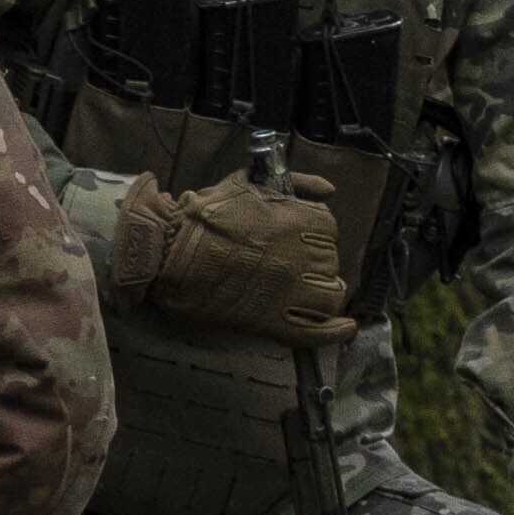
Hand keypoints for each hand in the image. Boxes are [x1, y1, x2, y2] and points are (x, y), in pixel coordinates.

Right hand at [108, 168, 351, 345]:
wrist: (169, 253)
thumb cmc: (203, 216)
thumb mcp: (248, 183)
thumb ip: (294, 182)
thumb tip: (328, 190)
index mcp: (297, 220)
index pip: (328, 229)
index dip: (314, 236)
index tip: (298, 240)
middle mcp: (302, 255)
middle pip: (329, 262)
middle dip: (315, 264)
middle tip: (292, 266)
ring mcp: (291, 291)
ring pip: (329, 295)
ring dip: (322, 293)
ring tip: (304, 292)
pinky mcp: (275, 322)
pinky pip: (318, 331)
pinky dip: (336, 331)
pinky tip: (344, 328)